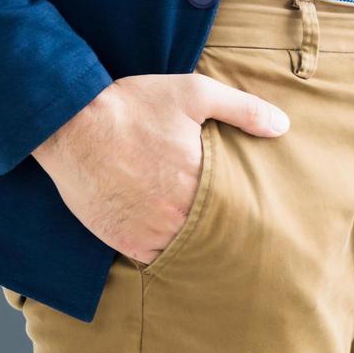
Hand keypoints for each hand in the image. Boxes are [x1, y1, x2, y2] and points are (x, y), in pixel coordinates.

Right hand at [32, 73, 288, 263]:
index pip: (237, 209)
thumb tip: (282, 126)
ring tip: (206, 239)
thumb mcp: (194, 93)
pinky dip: (166, 253)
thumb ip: (243, 109)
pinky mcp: (124, 242)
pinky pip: (156, 259)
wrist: (71, 123)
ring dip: (195, 245)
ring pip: (187, 250)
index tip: (256, 212)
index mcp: (200, 180)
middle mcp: (177, 213)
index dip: (245, 210)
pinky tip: (173, 243)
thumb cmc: (134, 105)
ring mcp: (149, 231)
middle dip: (223, 231)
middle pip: (214, 233)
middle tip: (238, 235)